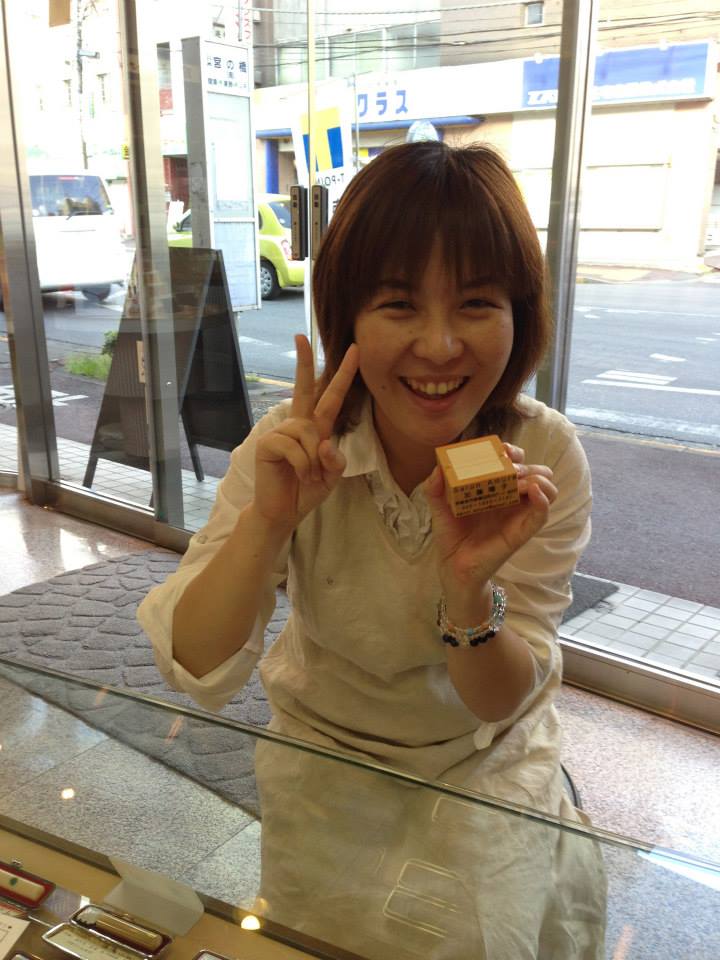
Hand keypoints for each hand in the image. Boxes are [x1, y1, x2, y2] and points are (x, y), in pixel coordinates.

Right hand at [253, 334, 358, 528]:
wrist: (283, 512)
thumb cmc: (306, 491)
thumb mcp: (331, 476)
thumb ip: (336, 460)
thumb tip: (324, 442)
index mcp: (315, 429)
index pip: (330, 397)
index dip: (342, 375)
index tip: (352, 350)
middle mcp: (297, 426)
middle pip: (303, 388)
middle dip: (304, 363)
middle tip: (301, 337)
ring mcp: (280, 433)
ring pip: (307, 431)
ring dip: (312, 458)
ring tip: (307, 475)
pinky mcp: (267, 444)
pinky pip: (293, 446)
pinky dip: (302, 465)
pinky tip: (297, 475)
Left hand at [424, 443, 556, 608]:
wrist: (452, 565)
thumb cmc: (450, 535)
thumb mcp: (439, 507)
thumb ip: (435, 487)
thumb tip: (438, 466)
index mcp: (496, 488)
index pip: (516, 462)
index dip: (513, 452)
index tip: (502, 450)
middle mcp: (511, 499)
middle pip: (537, 471)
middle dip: (526, 464)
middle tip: (509, 468)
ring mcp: (519, 514)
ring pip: (547, 489)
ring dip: (537, 478)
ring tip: (517, 481)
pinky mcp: (522, 531)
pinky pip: (542, 514)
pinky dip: (543, 499)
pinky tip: (531, 491)